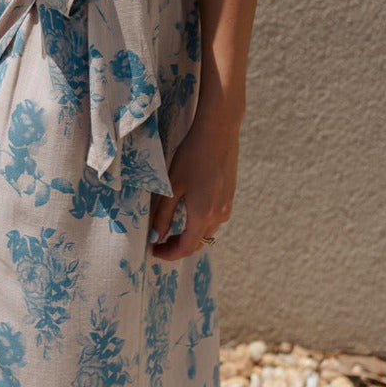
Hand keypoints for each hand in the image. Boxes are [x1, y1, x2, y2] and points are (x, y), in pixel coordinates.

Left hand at [148, 112, 239, 259]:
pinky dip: (200, 223)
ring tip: (172, 227)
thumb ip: (163, 214)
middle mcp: (219, 216)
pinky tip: (189, 211)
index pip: (185, 247)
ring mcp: (227, 207)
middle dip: (179, 246)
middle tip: (160, 241)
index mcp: (202, 215)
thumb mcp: (172, 186)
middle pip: (198, 243)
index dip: (169, 253)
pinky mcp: (230, 197)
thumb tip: (156, 236)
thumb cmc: (192, 156)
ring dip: (191, 235)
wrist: (218, 133)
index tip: (155, 251)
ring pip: (207, 232)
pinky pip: (215, 220)